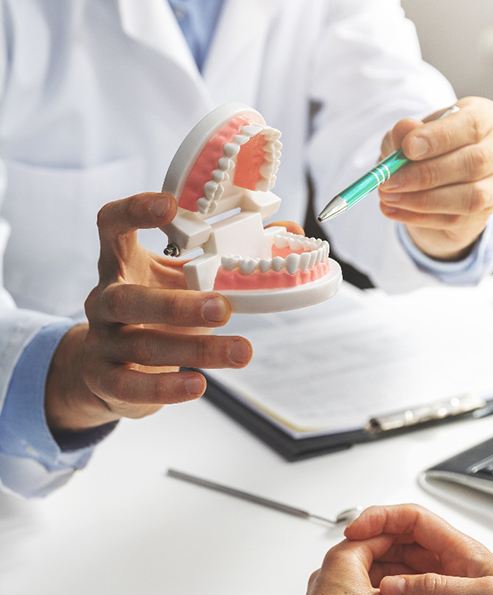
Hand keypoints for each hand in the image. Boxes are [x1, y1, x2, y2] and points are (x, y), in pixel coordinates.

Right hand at [45, 192, 253, 431]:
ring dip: (195, 350)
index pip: (112, 224)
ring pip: (143, 344)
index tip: (171, 206)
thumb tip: (289, 229)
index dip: (134, 211)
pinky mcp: (104, 378)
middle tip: (224, 308)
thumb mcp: (184, 279)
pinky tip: (199, 385)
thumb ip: (228, 255)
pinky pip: (131, 384)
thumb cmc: (158, 312)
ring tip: (242, 352)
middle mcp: (104, 298)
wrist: (109, 368)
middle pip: (129, 298)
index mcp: (123, 263)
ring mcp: (102, 340)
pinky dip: (166, 388)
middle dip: (177, 304)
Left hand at [379, 97, 492, 260]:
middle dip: (426, 174)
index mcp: (484, 116)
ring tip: (388, 197)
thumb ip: (404, 133)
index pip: (473, 124)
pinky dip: (418, 216)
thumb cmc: (423, 151)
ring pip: (470, 196)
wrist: (433, 185)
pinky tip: (393, 210)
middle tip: (389, 180)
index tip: (407, 148)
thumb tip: (404, 129)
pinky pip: (454, 219)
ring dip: (422, 200)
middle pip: (474, 162)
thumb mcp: (407, 137)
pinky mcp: (484, 213)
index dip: (440, 137)